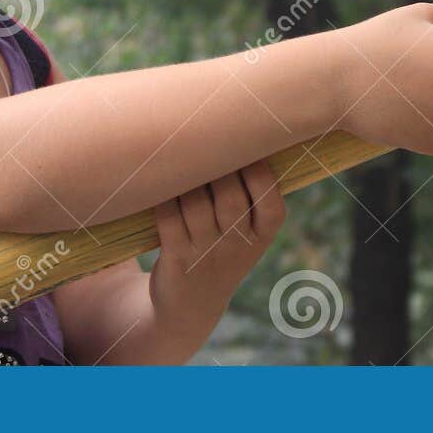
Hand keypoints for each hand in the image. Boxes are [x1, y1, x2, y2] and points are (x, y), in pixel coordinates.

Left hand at [148, 160, 285, 335]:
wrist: (191, 303)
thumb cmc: (222, 245)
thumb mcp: (248, 229)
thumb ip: (251, 189)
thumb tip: (242, 128)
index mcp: (263, 235)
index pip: (272, 203)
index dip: (259, 173)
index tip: (244, 146)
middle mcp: (238, 247)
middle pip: (230, 198)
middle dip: (216, 167)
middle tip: (202, 144)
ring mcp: (207, 255)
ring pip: (195, 205)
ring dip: (186, 179)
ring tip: (181, 160)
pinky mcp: (177, 259)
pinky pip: (169, 219)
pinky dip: (164, 198)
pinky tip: (161, 185)